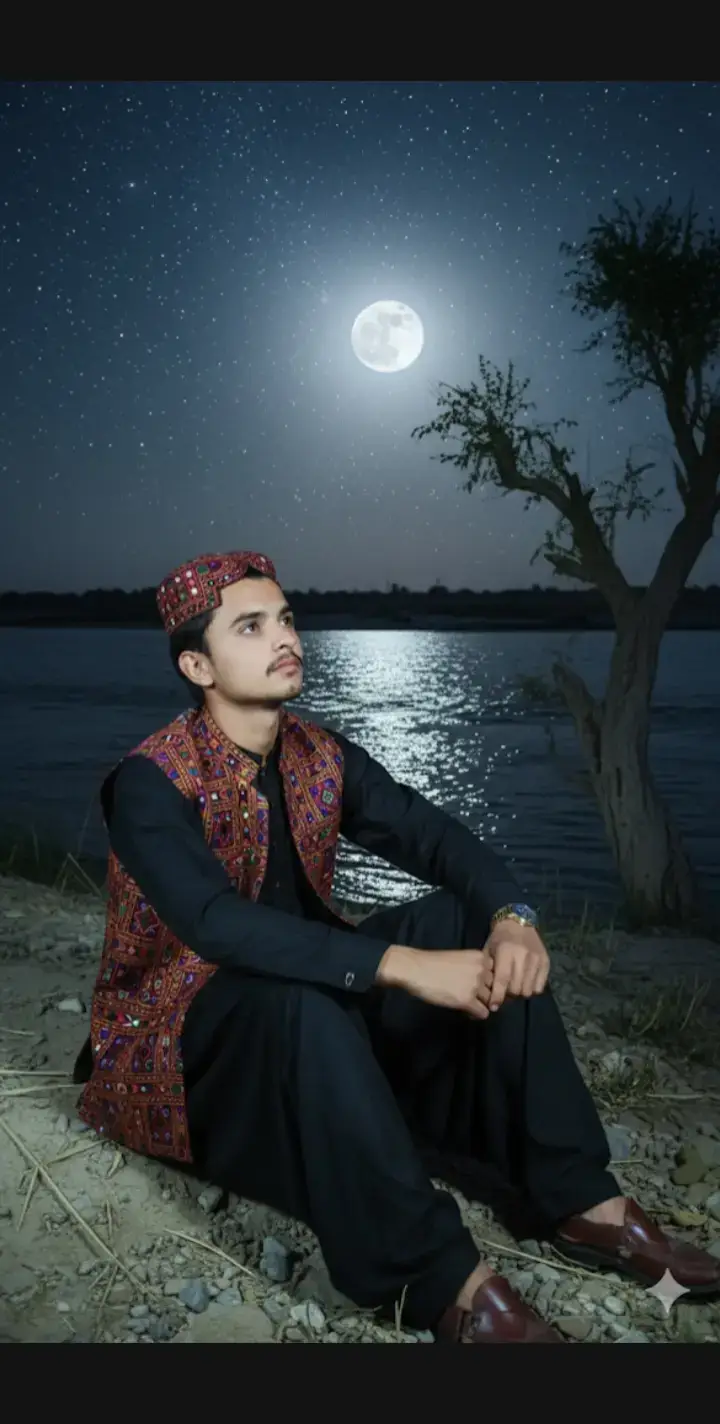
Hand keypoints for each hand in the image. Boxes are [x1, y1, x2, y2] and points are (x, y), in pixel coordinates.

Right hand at [376, 945, 494, 1019]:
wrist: (415, 968)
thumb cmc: (434, 963)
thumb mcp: (461, 959)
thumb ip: (475, 969)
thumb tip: (486, 987)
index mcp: (481, 957)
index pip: (498, 974)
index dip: (489, 982)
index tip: (480, 986)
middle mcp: (482, 970)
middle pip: (495, 989)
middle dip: (486, 994)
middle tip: (473, 998)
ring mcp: (476, 985)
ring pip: (490, 1002)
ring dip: (481, 1004)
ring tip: (467, 1004)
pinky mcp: (467, 1000)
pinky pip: (483, 1013)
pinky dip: (476, 1014)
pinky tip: (466, 1011)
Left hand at [485, 920, 549, 1011]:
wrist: (518, 922)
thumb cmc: (499, 938)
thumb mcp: (489, 950)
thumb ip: (488, 971)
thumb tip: (486, 995)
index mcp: (506, 951)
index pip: (503, 980)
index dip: (498, 996)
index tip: (493, 1006)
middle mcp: (523, 955)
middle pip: (516, 988)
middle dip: (508, 995)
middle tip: (504, 993)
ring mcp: (536, 958)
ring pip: (528, 990)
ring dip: (520, 993)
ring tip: (514, 988)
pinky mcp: (546, 961)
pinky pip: (539, 986)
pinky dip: (531, 989)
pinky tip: (525, 983)